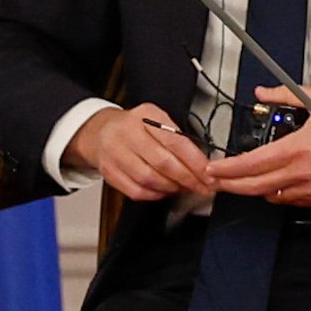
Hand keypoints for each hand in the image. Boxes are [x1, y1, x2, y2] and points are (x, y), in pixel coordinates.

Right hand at [68, 102, 214, 203]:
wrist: (101, 132)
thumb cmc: (137, 128)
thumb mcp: (157, 120)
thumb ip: (178, 138)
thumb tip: (203, 165)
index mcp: (145, 116)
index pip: (175, 141)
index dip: (195, 162)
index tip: (210, 175)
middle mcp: (127, 133)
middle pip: (163, 163)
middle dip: (188, 179)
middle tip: (203, 187)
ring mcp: (115, 153)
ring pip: (150, 179)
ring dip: (172, 188)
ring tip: (184, 187)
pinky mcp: (109, 172)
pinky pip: (136, 191)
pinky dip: (155, 195)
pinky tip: (165, 191)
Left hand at [208, 86, 310, 210]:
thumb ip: (288, 95)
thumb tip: (264, 91)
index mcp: (297, 149)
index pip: (250, 164)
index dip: (226, 169)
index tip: (213, 168)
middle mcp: (301, 174)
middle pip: (254, 187)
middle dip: (230, 186)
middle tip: (216, 182)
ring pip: (272, 197)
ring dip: (254, 191)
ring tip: (242, 183)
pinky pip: (293, 203)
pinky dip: (279, 196)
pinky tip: (274, 187)